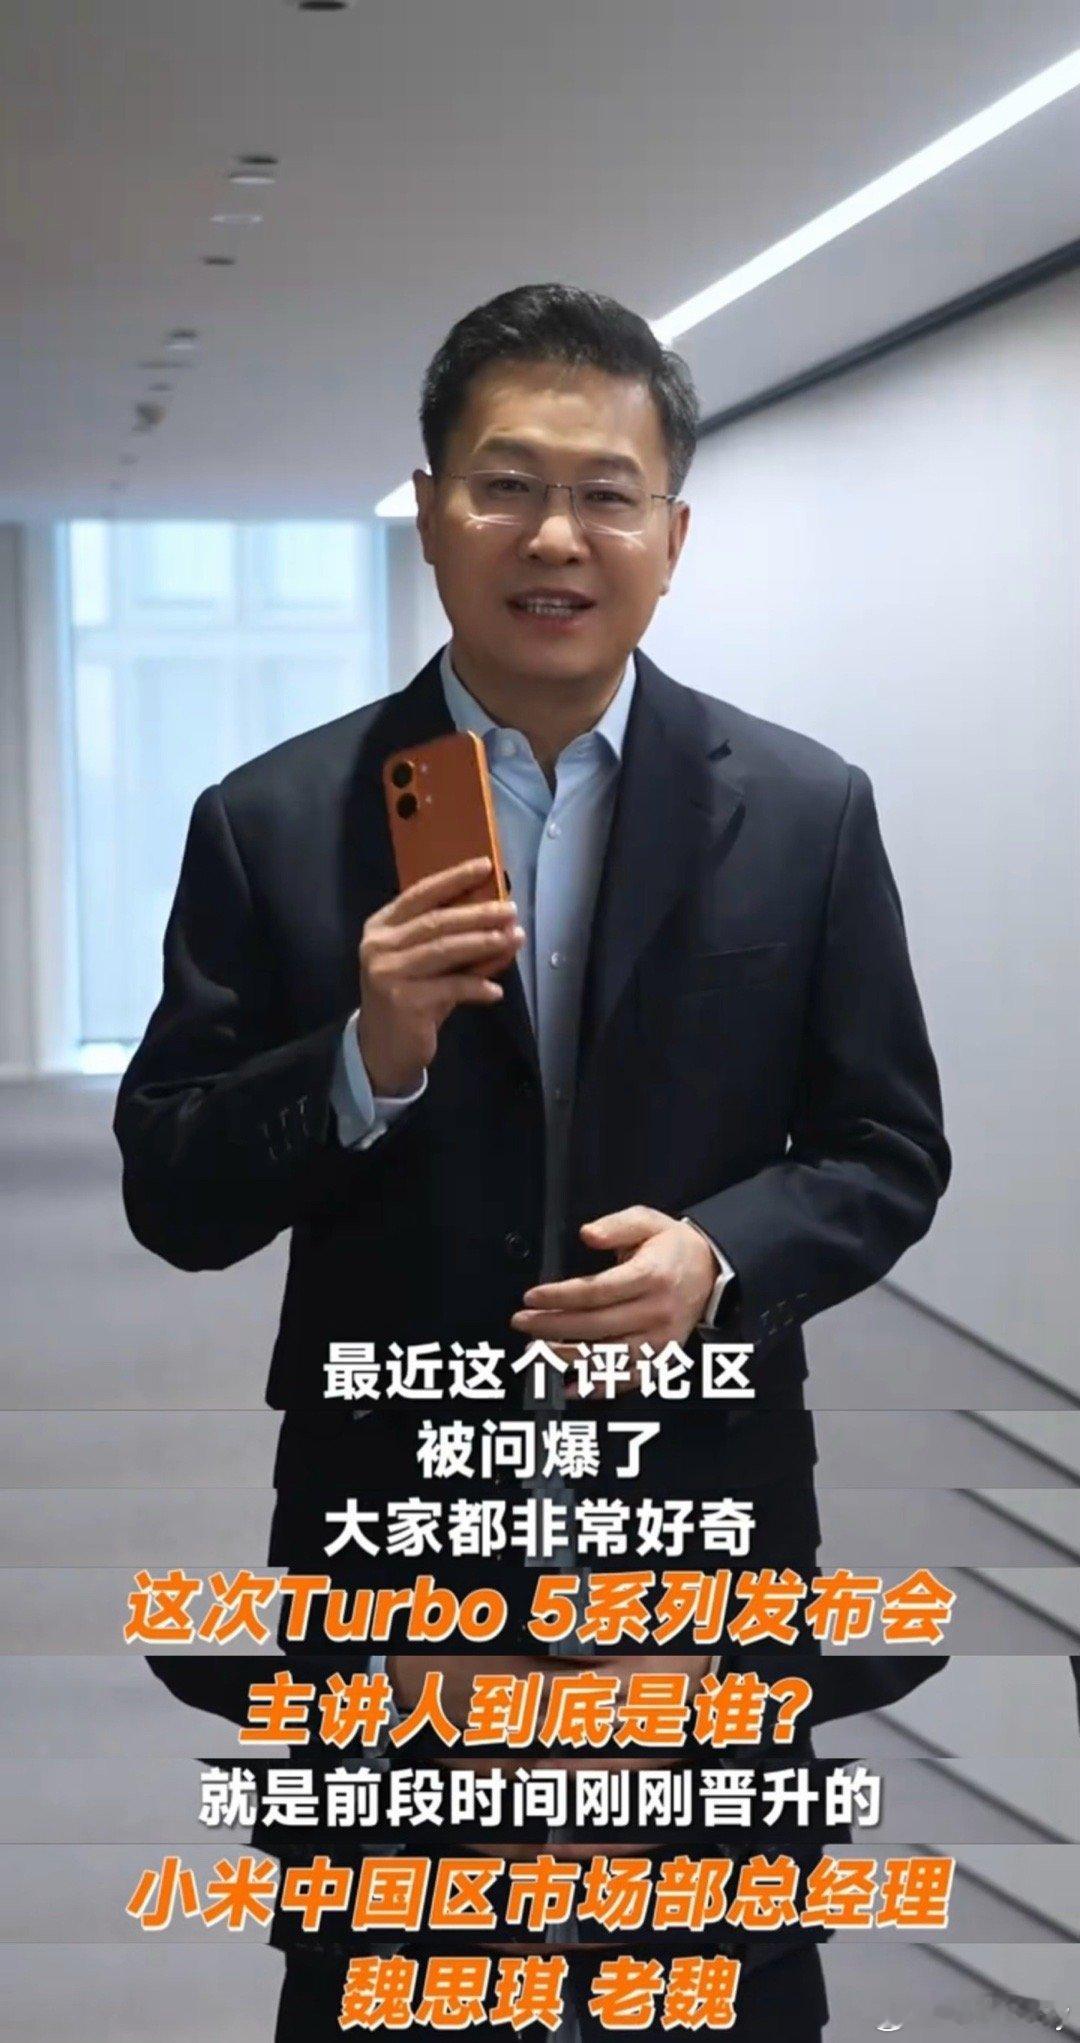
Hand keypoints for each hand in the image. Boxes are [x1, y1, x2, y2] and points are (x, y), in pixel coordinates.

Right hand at [357, 856, 523, 1095]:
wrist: (383, 1049)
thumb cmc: (410, 998)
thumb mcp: (426, 965)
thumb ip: (452, 942)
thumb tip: (500, 922)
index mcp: (381, 927)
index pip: (420, 894)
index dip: (454, 878)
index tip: (485, 865)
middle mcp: (378, 946)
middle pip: (437, 921)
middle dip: (479, 913)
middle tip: (511, 910)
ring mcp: (387, 973)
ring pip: (445, 950)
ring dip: (484, 943)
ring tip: (513, 938)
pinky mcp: (403, 1001)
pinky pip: (451, 987)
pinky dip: (477, 986)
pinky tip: (495, 990)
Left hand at [510, 1204, 717, 1398]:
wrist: (711, 1271)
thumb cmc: (671, 1246)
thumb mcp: (646, 1221)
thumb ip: (616, 1225)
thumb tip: (587, 1234)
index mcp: (650, 1277)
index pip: (596, 1292)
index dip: (560, 1297)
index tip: (530, 1297)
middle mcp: (656, 1312)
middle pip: (595, 1326)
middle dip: (552, 1327)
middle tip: (520, 1322)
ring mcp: (660, 1341)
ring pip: (607, 1358)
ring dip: (566, 1358)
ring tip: (534, 1353)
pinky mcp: (662, 1359)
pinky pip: (627, 1380)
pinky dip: (596, 1387)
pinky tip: (567, 1387)